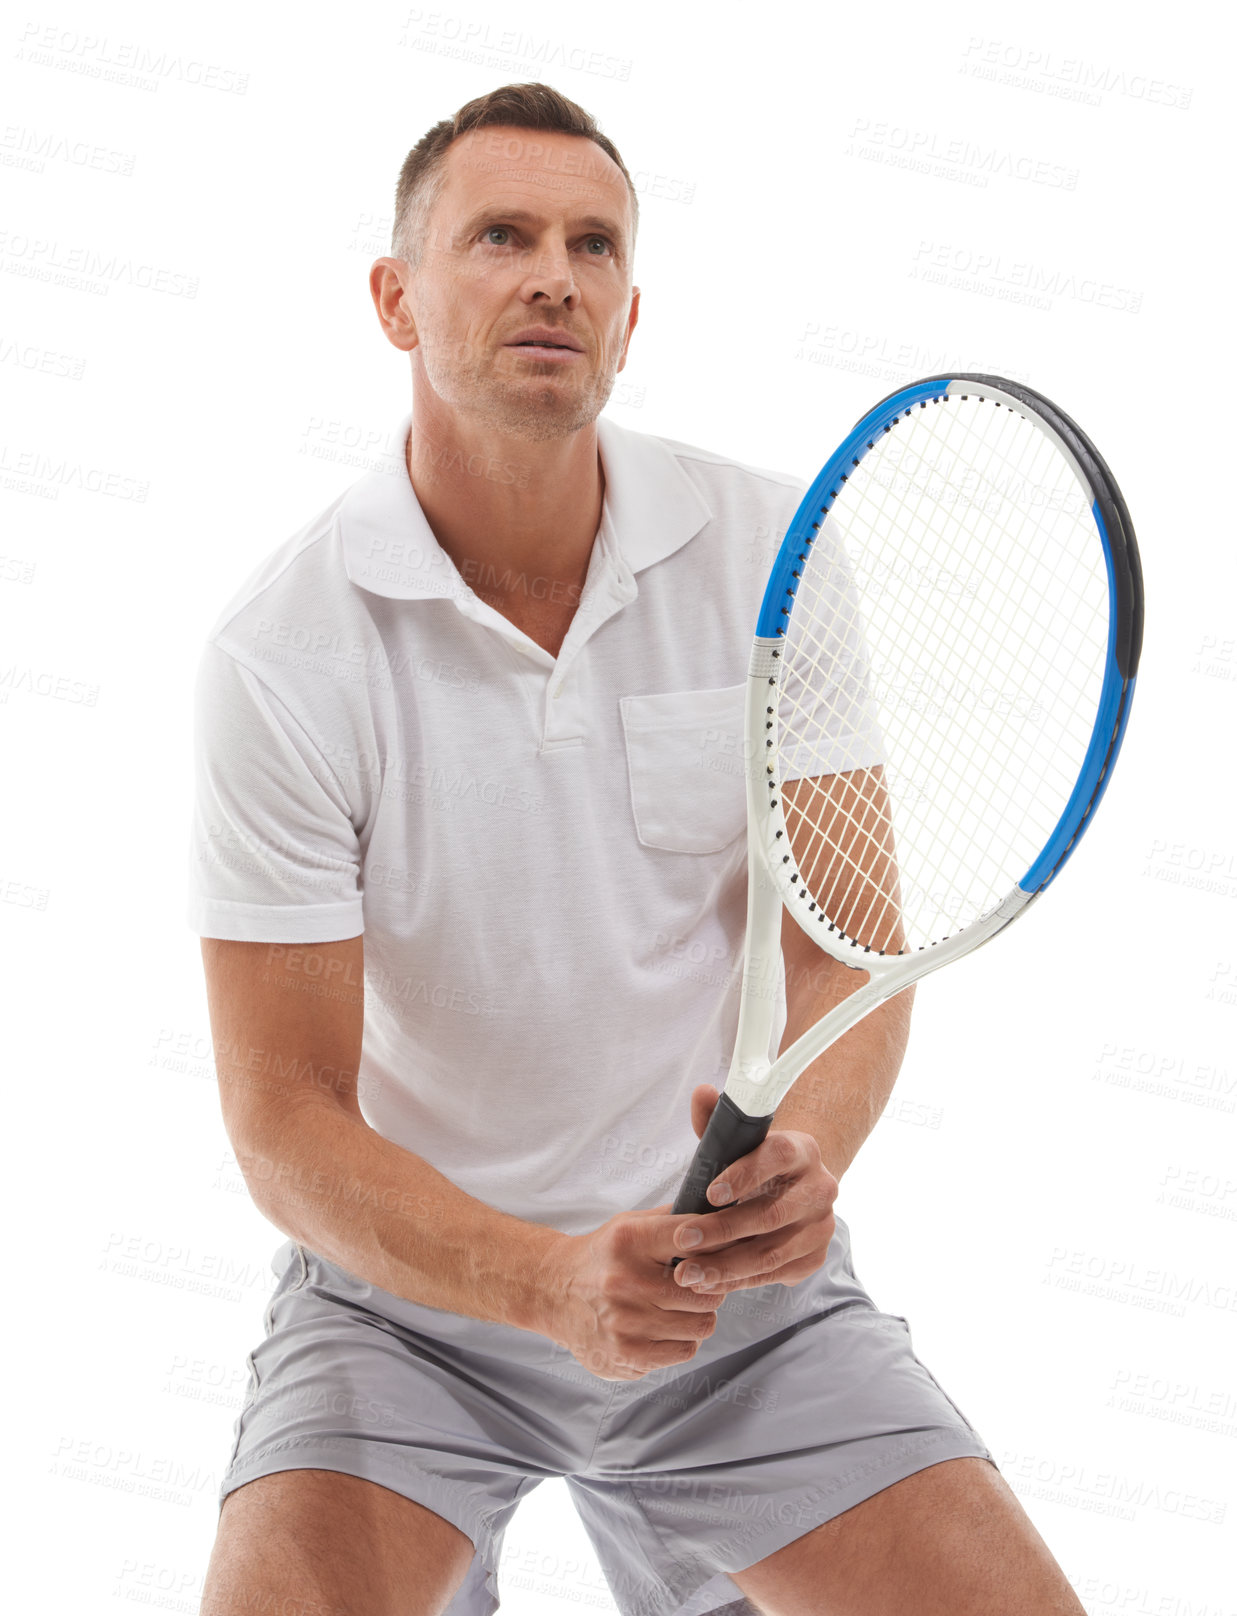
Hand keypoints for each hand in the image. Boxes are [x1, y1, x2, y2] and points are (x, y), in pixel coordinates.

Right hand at [539, 1202, 726, 1381]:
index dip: (718, 1247)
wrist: (554, 1292)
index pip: (696, 1240)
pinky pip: (684, 1351)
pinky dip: (682, 1340)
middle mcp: (626, 1282)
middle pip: (707, 1292)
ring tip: (679, 1307)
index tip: (719, 1253)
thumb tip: (721, 1218)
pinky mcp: (627, 1356)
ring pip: (701, 1325)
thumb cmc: (603, 1257)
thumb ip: (674, 1219)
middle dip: (710, 1289)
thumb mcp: (630, 1224)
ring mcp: (626, 1323)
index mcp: (630, 1241)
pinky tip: (664, 1328)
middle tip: (697, 1286)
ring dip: (697, 1317)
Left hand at [668, 1083, 838, 1295]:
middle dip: (722, 1230)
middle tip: (683, 1239)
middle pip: (771, 1214)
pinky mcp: (815, 1256)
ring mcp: (821, 1225)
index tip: (708, 1193)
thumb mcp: (737, 1139)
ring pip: (772, 1251)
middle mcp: (820, 1187)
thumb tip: (702, 1092)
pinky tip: (710, 1283)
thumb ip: (716, 1119)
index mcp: (802, 1149)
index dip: (743, 1174)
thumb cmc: (755, 1162)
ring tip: (688, 1272)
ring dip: (725, 1265)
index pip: (776, 1156)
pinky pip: (774, 1274)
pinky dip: (739, 1281)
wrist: (793, 1189)